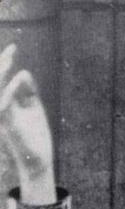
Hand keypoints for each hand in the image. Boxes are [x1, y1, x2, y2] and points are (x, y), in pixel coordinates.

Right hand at [0, 44, 53, 181]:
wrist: (37, 160)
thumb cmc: (35, 135)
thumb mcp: (33, 109)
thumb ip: (28, 91)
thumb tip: (23, 72)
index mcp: (5, 102)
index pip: (0, 79)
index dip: (4, 62)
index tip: (14, 47)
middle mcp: (0, 107)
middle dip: (1, 64)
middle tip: (12, 50)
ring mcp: (1, 115)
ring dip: (1, 74)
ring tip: (9, 60)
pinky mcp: (6, 124)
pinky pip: (3, 105)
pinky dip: (10, 91)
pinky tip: (17, 78)